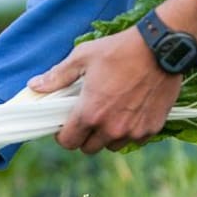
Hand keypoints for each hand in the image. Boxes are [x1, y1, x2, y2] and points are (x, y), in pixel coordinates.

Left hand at [29, 27, 180, 153]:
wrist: (161, 48)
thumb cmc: (119, 50)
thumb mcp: (83, 57)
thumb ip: (57, 76)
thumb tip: (34, 86)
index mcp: (90, 113)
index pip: (68, 142)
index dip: (64, 135)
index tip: (67, 124)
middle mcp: (111, 128)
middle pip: (89, 148)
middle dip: (85, 136)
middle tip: (89, 117)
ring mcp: (133, 131)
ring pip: (112, 146)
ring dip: (107, 136)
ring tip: (110, 114)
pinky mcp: (151, 128)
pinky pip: (134, 140)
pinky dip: (130, 131)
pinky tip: (130, 112)